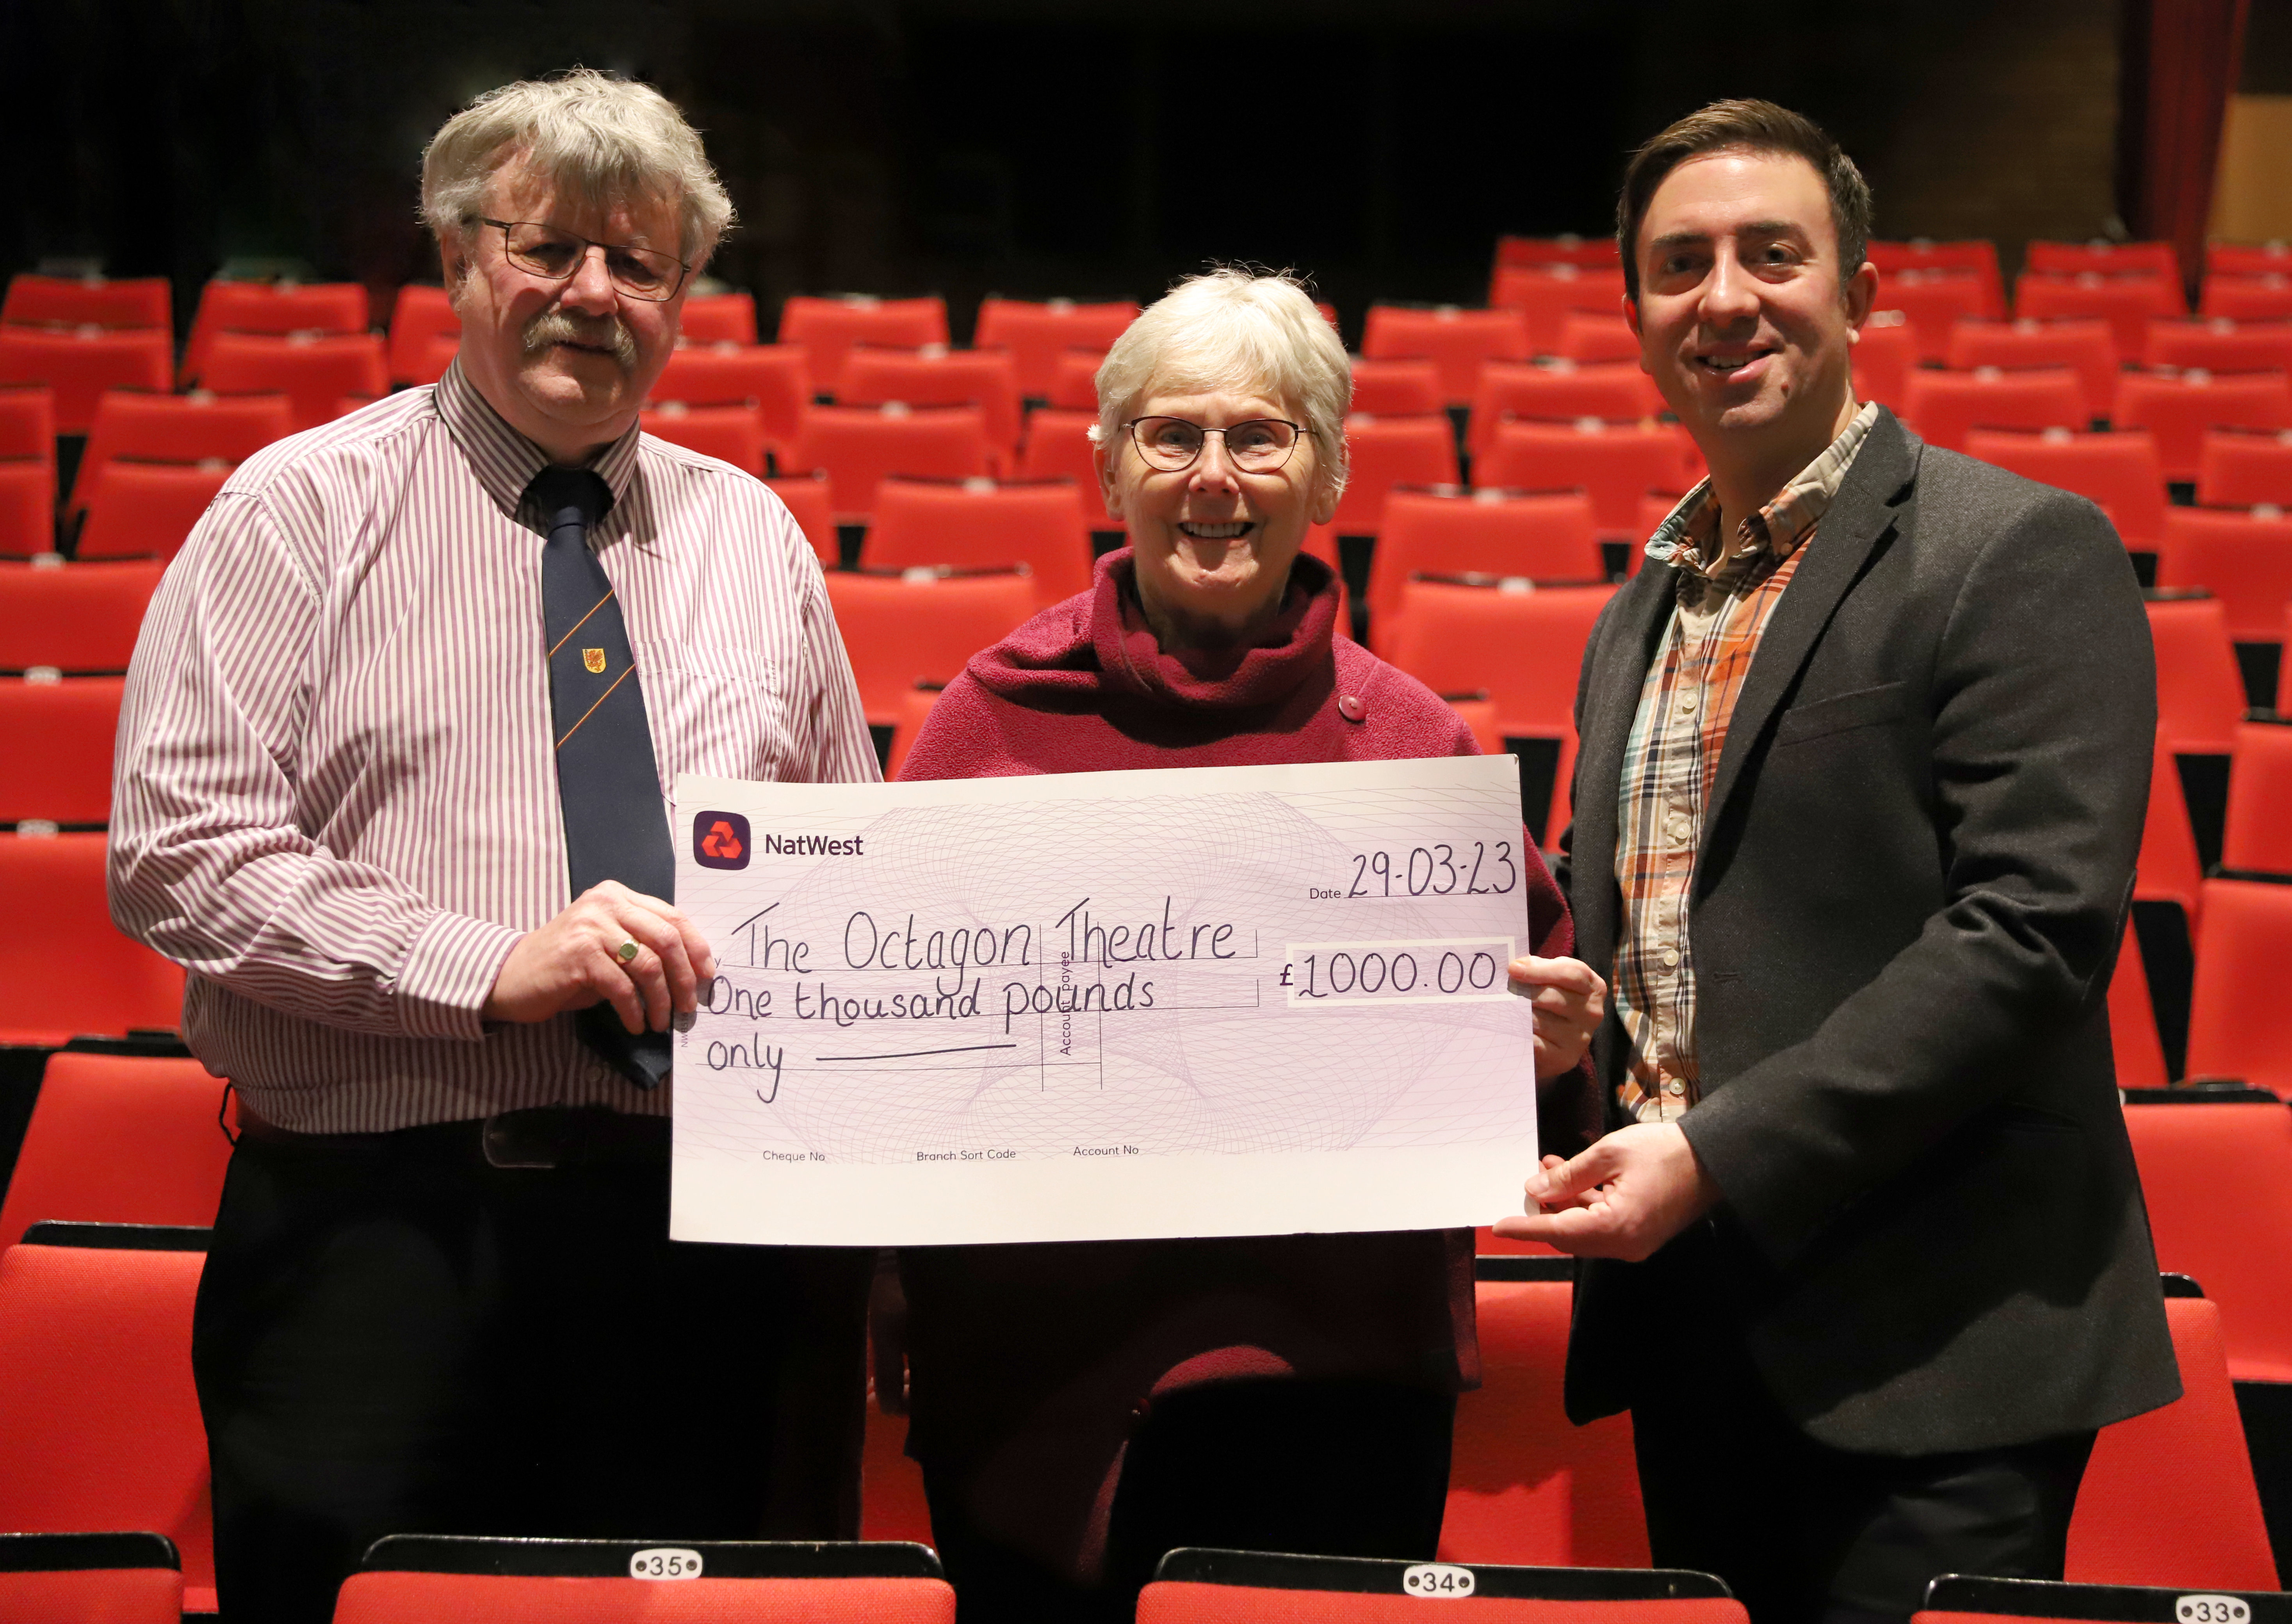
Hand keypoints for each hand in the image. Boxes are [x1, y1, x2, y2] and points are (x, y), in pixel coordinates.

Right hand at [484, 881, 715, 1033]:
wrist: (511, 976)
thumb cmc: (567, 966)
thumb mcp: (609, 945)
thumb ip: (643, 946)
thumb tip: (691, 972)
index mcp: (618, 896)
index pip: (673, 916)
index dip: (696, 948)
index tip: (707, 976)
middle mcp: (606, 903)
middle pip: (667, 938)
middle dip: (685, 977)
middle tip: (689, 1006)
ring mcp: (591, 926)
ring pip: (649, 964)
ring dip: (661, 1000)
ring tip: (661, 1022)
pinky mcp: (579, 954)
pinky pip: (622, 986)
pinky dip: (634, 1010)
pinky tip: (636, 1024)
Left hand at [1490, 1122, 1719, 1260]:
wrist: (1712, 1159)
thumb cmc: (1664, 1151)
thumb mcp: (1609, 1153)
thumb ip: (1569, 1175)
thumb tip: (1535, 1190)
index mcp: (1616, 1226)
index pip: (1557, 1231)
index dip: (1525, 1227)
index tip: (1497, 1226)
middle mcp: (1624, 1244)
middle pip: (1568, 1235)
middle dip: (1543, 1210)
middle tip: (1528, 1179)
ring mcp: (1633, 1243)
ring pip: (1583, 1229)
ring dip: (1562, 1202)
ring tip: (1547, 1166)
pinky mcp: (1639, 1234)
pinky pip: (1601, 1225)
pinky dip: (1582, 1204)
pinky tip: (1571, 1175)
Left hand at [1510, 954, 1605, 1079]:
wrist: (1556, 1044)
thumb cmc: (1552, 1001)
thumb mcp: (1553, 979)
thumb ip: (1540, 967)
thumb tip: (1517, 966)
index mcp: (1594, 987)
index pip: (1571, 973)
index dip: (1539, 970)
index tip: (1512, 969)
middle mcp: (1592, 1013)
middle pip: (1552, 997)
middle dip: (1522, 992)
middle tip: (1501, 991)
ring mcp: (1581, 1038)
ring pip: (1539, 1021)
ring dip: (1517, 1015)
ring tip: (1502, 1010)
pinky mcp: (1566, 1059)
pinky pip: (1535, 1043)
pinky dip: (1519, 1035)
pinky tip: (1508, 1029)